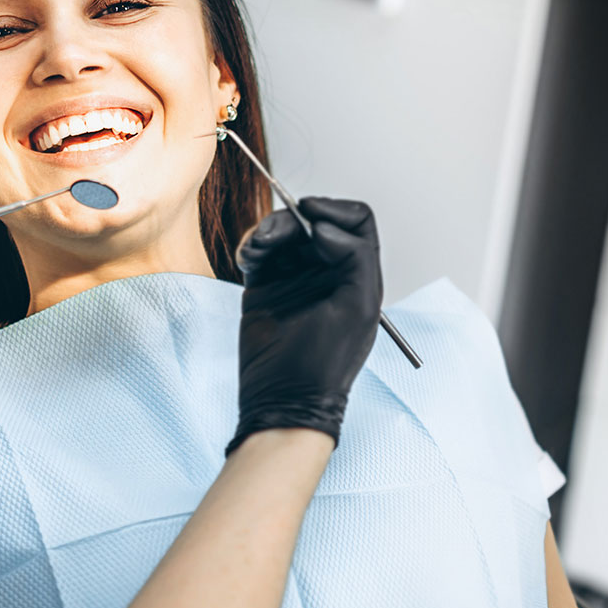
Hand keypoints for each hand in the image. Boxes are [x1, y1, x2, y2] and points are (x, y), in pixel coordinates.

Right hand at [228, 197, 383, 453]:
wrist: (284, 397)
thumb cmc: (327, 360)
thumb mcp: (359, 306)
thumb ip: (355, 257)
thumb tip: (323, 228)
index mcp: (357, 272)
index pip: (355, 222)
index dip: (335, 210)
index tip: (312, 214)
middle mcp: (328, 269)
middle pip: (313, 220)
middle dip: (293, 220)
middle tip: (276, 235)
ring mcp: (295, 276)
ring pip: (283, 231)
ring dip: (269, 230)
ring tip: (257, 248)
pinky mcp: (264, 285)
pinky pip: (258, 250)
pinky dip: (251, 245)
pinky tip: (248, 260)